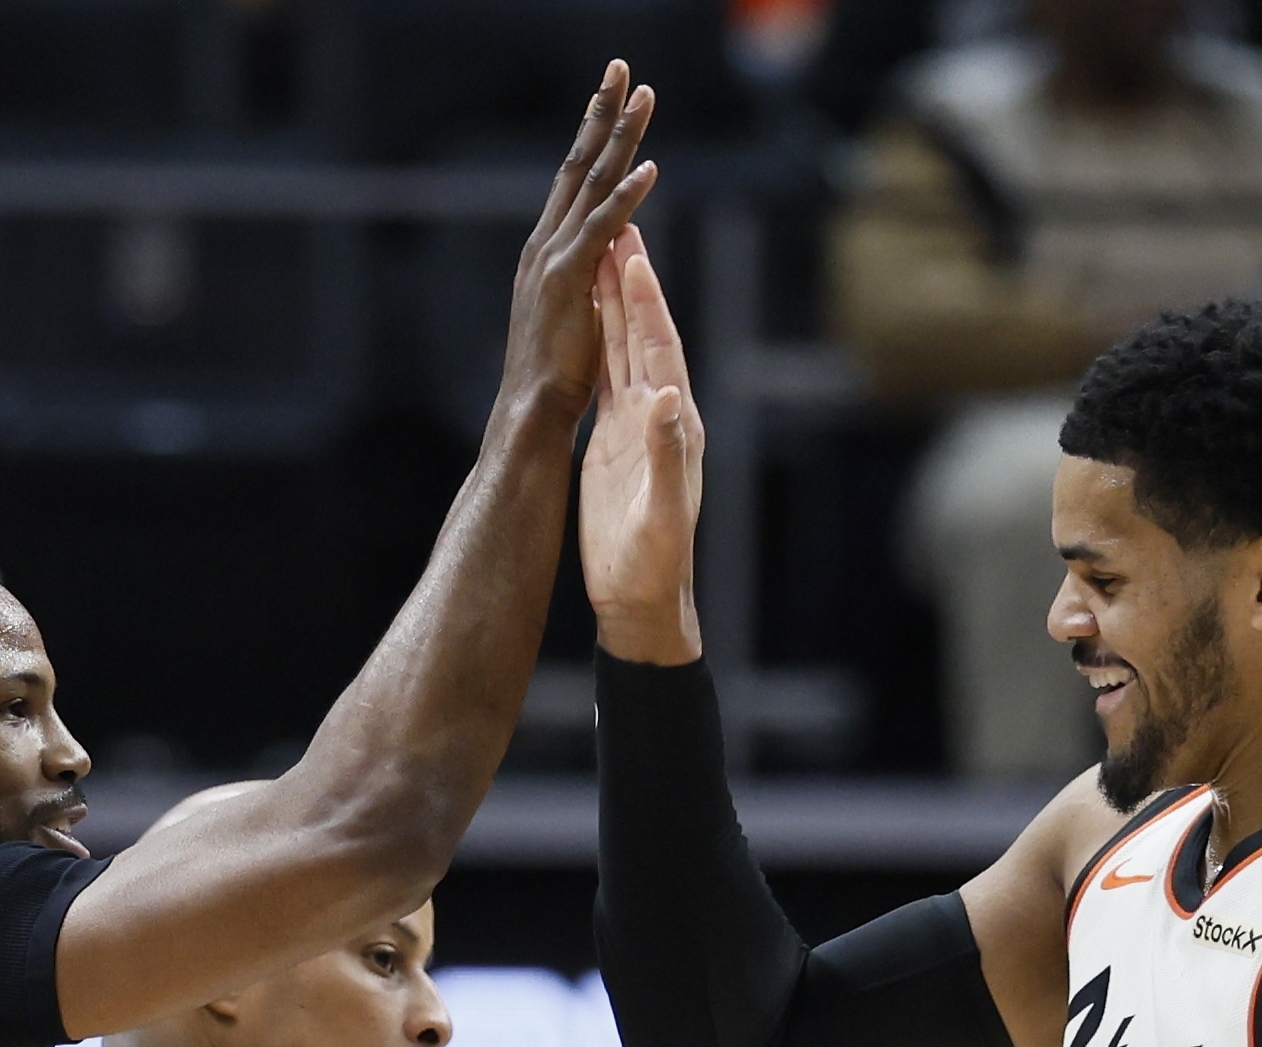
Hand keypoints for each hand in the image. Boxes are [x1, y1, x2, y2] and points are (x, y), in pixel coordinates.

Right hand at [499, 62, 658, 421]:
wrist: (529, 411)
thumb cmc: (552, 375)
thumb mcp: (572, 311)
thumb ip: (587, 273)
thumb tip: (611, 247)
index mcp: (547, 249)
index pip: (575, 178)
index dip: (593, 131)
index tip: (610, 93)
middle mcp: (547, 243)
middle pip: (580, 163)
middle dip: (601, 111)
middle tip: (620, 65)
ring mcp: (555, 259)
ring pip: (593, 184)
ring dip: (620, 137)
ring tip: (643, 97)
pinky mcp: (569, 281)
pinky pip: (603, 231)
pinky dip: (626, 198)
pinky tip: (649, 170)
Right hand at [579, 227, 702, 664]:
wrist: (642, 602)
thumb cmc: (654, 565)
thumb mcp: (661, 511)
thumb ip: (668, 454)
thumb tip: (669, 397)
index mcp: (674, 427)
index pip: (660, 350)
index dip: (647, 303)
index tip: (635, 256)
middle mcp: (660, 418)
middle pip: (644, 337)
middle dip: (632, 285)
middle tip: (621, 229)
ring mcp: (637, 428)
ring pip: (624, 352)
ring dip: (614, 306)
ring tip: (603, 258)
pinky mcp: (613, 444)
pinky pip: (606, 381)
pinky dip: (598, 345)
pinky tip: (587, 319)